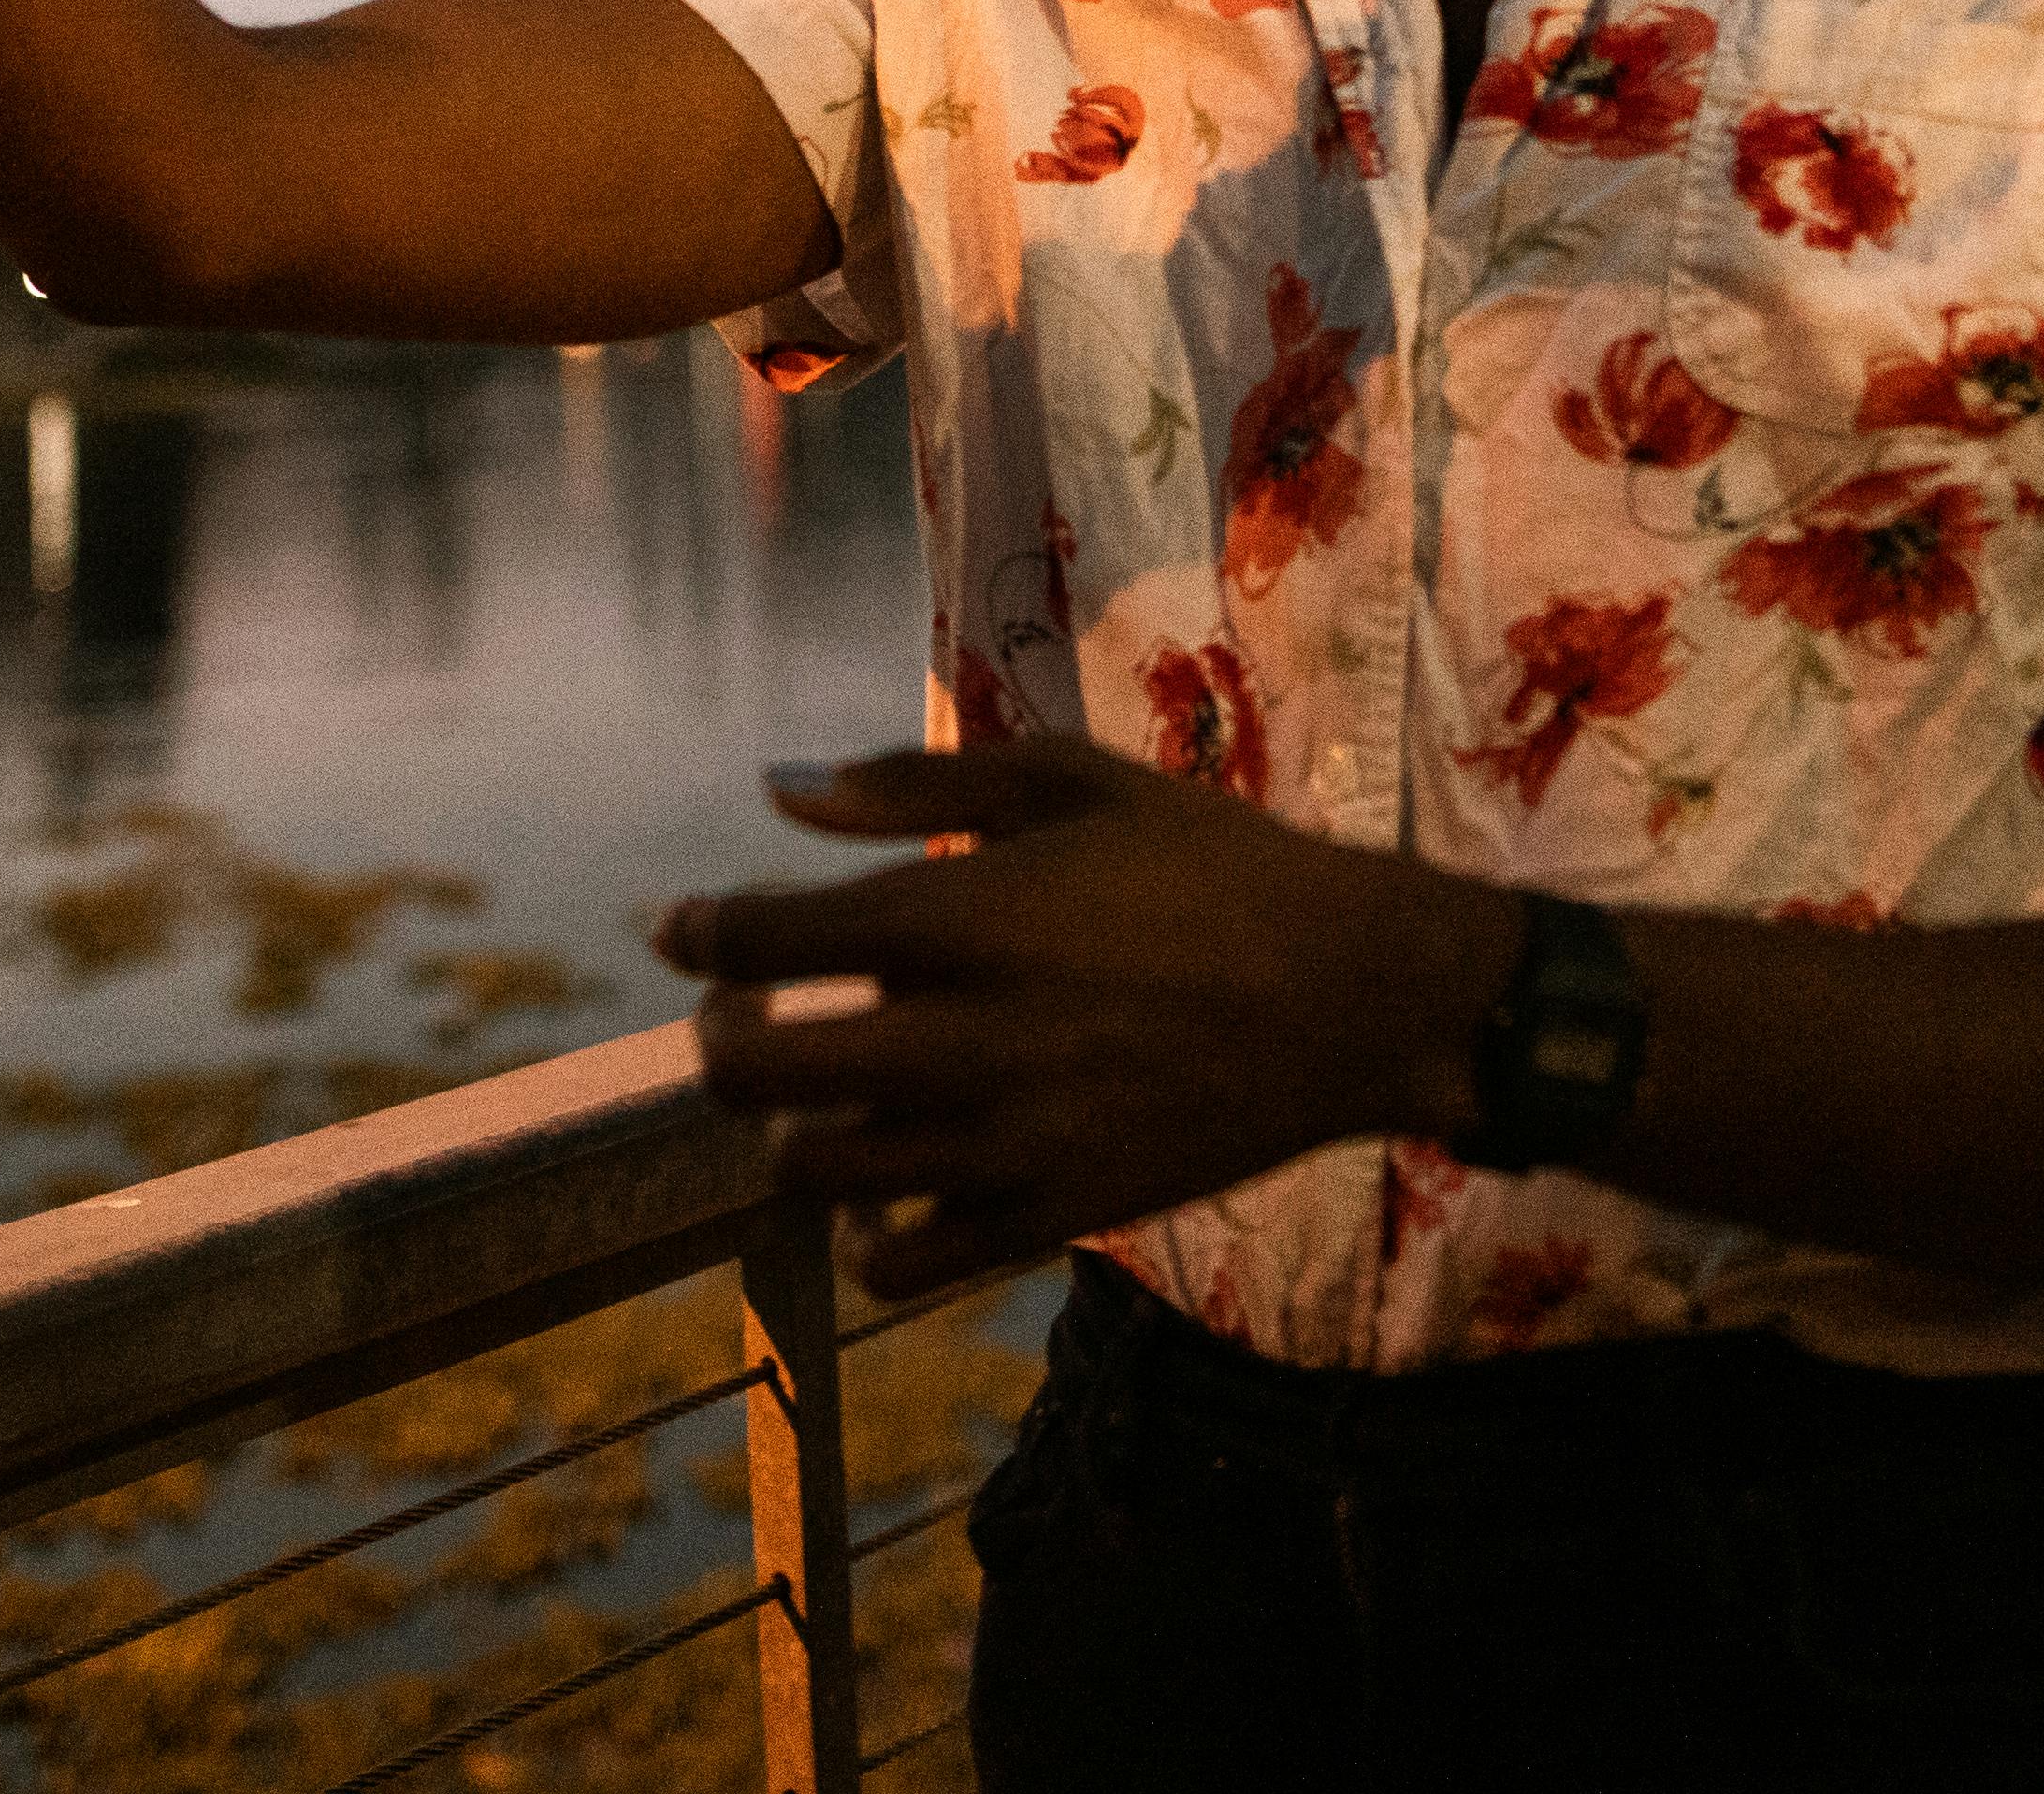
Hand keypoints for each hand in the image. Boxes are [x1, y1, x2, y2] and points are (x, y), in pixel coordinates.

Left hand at [657, 738, 1512, 1299]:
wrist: (1353, 992)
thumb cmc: (1211, 864)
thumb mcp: (1072, 782)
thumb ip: (913, 785)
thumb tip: (775, 786)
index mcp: (959, 921)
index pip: (756, 940)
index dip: (697, 934)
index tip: (690, 928)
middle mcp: (963, 1040)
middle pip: (751, 1076)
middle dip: (722, 1040)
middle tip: (748, 1014)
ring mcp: (1005, 1143)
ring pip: (812, 1175)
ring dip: (794, 1129)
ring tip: (828, 1091)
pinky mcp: (1051, 1217)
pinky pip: (902, 1262)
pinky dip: (868, 1232)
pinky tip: (891, 1181)